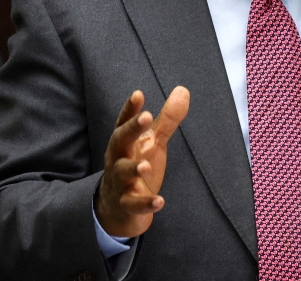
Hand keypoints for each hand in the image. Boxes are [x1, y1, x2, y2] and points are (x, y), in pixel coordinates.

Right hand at [94, 87, 189, 237]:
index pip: (124, 122)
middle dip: (131, 129)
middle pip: (120, 141)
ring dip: (133, 168)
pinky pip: (133, 204)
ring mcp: (119, 182)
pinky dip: (145, 203)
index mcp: (124, 142)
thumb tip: (183, 90)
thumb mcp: (153, 142)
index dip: (130, 109)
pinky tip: (159, 201)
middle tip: (146, 117)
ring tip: (145, 166)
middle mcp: (118, 159)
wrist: (118, 210)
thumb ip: (167, 119)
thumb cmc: (136, 166)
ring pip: (122, 173)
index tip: (138, 94)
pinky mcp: (126, 205)